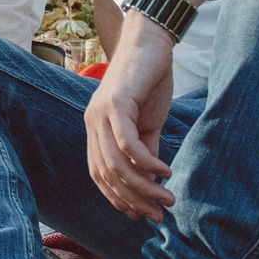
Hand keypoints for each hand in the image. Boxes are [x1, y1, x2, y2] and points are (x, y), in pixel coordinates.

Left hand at [84, 12, 176, 220]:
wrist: (151, 43)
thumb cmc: (149, 82)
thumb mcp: (148, 125)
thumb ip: (146, 153)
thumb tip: (152, 185)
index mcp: (95, 129)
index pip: (99, 174)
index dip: (118, 198)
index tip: (141, 215)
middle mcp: (92, 123)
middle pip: (107, 174)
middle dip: (133, 200)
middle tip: (159, 214)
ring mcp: (101, 113)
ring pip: (116, 163)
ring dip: (143, 187)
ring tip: (166, 199)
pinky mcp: (116, 103)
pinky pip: (127, 143)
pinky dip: (146, 163)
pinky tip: (165, 173)